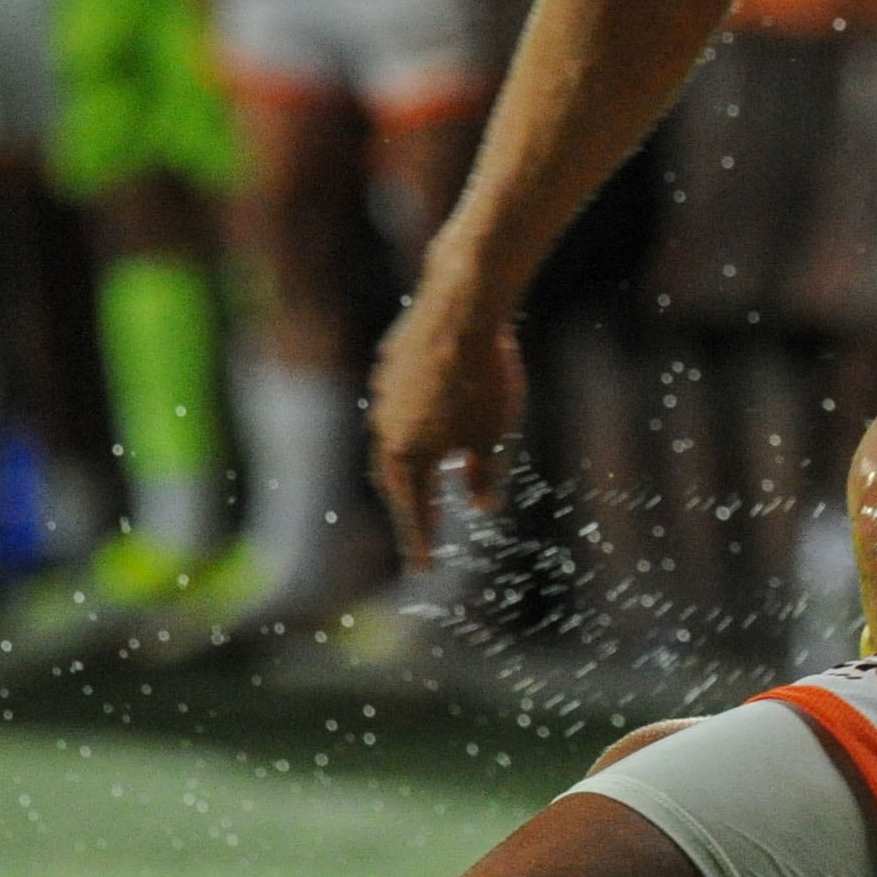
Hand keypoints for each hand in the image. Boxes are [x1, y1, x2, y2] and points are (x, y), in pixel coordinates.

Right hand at [368, 267, 525, 573]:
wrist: (462, 307)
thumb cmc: (483, 379)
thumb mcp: (493, 436)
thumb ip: (484, 475)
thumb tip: (481, 505)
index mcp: (407, 453)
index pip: (413, 509)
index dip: (420, 540)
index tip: (423, 569)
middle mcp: (385, 426)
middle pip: (395, 475)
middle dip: (411, 502)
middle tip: (423, 526)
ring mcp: (384, 391)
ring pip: (394, 435)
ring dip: (413, 458)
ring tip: (431, 473)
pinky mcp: (390, 359)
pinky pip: (400, 400)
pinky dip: (414, 419)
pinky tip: (430, 414)